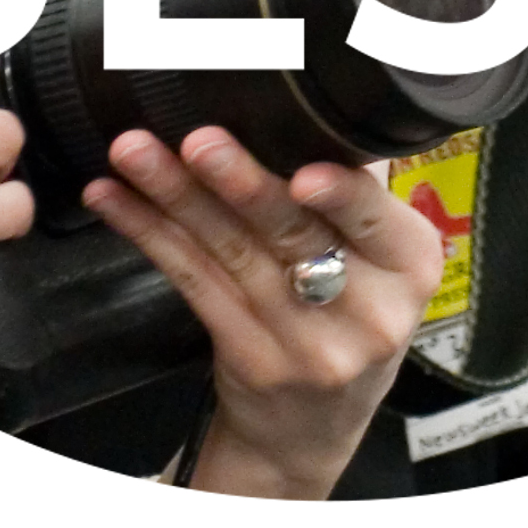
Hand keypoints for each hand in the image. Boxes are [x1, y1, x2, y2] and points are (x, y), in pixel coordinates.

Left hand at [85, 126, 438, 502]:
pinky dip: (150, 234)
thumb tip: (309, 96)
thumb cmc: (349, 317)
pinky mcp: (247, 358)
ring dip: (176, 197)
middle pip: (295, 236)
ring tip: (134, 152)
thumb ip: (357, 190)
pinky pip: (194, 283)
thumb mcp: (384, 263)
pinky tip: (115, 199)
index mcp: (412, 266)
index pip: (374, 222)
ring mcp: (305, 345)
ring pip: (233, 255)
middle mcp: (367, 312)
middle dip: (241, 182)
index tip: (304, 171)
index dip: (342, 197)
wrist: (314, 431)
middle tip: (198, 140)